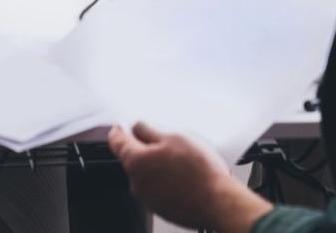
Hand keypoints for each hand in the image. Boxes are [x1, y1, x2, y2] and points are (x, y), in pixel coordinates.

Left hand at [108, 122, 271, 232]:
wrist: (218, 203)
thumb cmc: (199, 171)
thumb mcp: (174, 138)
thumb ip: (149, 131)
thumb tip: (136, 127)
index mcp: (136, 162)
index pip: (117, 142)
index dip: (118, 131)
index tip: (119, 126)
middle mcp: (137, 183)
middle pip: (133, 159)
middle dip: (144, 148)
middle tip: (164, 140)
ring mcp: (148, 198)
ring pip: (147, 175)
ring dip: (157, 165)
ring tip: (181, 160)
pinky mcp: (161, 208)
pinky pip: (158, 189)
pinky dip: (166, 180)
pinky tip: (184, 176)